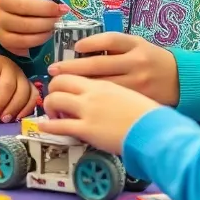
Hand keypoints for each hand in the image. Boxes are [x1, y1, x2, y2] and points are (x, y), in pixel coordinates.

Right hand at [0, 0, 68, 53]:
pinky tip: (44, 35)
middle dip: (46, 21)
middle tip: (60, 17)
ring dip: (41, 34)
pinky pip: (16, 46)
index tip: (61, 7)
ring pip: (19, 37)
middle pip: (22, 22)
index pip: (21, 4)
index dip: (43, 8)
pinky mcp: (3, 37)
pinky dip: (32, 43)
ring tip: (54, 26)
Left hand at [42, 75, 161, 154]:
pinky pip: (60, 126)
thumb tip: (104, 88)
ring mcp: (89, 110)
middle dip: (53, 85)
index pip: (78, 70)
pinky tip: (44, 126)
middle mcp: (94, 92)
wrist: (155, 128)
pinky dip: (49, 125)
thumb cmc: (148, 111)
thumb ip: (116, 84)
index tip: (59, 75)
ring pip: (56, 99)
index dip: (65, 72)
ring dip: (49, 105)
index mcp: (106, 81)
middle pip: (62, 80)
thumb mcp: (133, 87)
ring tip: (52, 113)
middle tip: (53, 93)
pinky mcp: (87, 129)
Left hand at [49, 32, 179, 105]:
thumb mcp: (139, 45)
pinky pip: (107, 103)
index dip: (90, 43)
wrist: (182, 82)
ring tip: (58, 88)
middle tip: (53, 70)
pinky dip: (89, 103)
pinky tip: (73, 105)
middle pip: (98, 65)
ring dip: (76, 87)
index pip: (110, 41)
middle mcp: (136, 65)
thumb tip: (83, 50)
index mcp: (137, 47)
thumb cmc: (154, 62)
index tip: (75, 47)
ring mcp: (135, 85)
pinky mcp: (134, 103)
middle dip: (71, 68)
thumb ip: (116, 46)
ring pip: (100, 86)